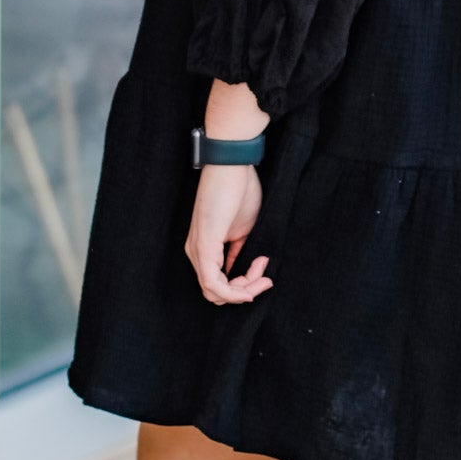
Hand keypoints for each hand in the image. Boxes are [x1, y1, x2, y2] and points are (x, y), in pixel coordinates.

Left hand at [184, 163, 273, 305]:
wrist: (231, 166)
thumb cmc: (239, 190)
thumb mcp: (243, 230)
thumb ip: (241, 253)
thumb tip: (248, 271)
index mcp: (204, 249)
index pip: (219, 285)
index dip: (245, 285)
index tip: (264, 269)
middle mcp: (195, 253)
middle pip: (216, 294)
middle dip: (246, 291)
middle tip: (265, 275)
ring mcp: (197, 251)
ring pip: (215, 292)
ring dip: (244, 290)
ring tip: (262, 271)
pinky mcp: (203, 246)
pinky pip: (213, 284)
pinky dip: (234, 291)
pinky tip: (252, 284)